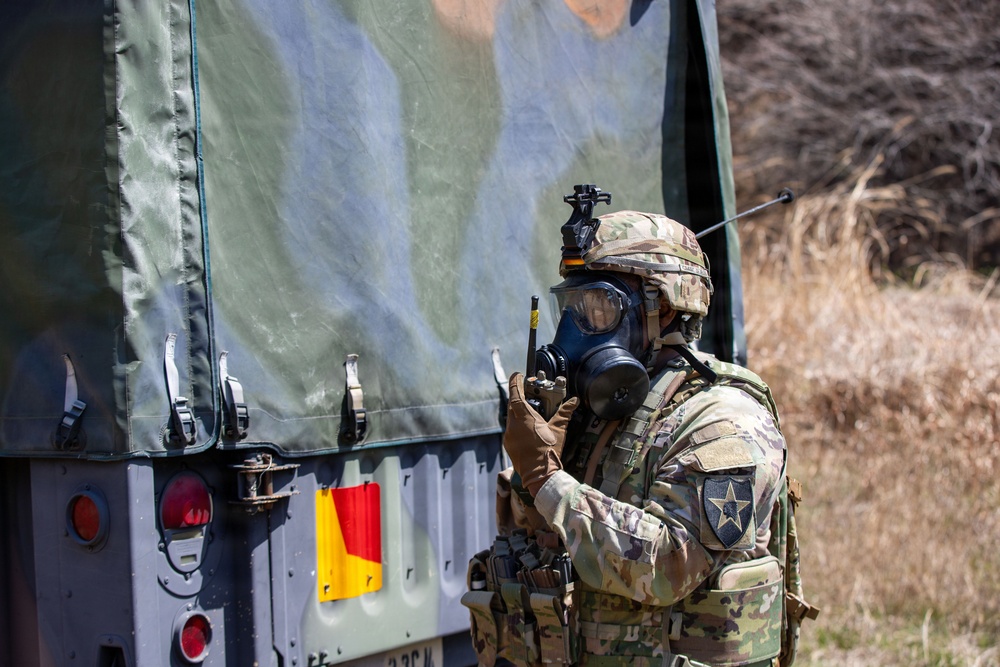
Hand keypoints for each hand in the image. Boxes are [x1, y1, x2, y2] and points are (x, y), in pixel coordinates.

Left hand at [503, 373, 578, 495]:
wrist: (539, 475)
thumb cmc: (549, 451)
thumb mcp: (558, 430)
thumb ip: (564, 414)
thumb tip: (573, 402)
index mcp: (525, 418)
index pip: (516, 395)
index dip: (515, 382)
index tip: (517, 375)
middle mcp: (513, 425)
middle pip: (512, 405)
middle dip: (518, 397)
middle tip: (526, 393)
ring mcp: (509, 435)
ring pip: (511, 417)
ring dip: (518, 412)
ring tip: (529, 412)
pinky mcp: (508, 444)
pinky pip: (510, 429)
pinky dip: (517, 425)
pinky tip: (526, 429)